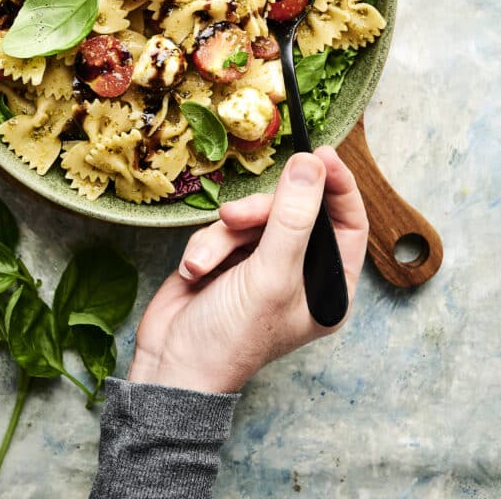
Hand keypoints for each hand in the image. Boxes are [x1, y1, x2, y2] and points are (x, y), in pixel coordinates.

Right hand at [128, 147, 368, 393]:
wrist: (171, 366)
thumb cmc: (231, 338)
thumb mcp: (270, 275)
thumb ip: (294, 217)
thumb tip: (312, 163)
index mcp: (328, 287)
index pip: (348, 224)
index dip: (337, 187)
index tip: (320, 154)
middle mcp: (301, 274)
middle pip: (295, 212)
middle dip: (261, 213)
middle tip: (237, 218)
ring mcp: (263, 266)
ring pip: (254, 218)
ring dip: (225, 236)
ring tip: (205, 262)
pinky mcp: (229, 259)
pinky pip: (226, 229)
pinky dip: (208, 245)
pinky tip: (195, 270)